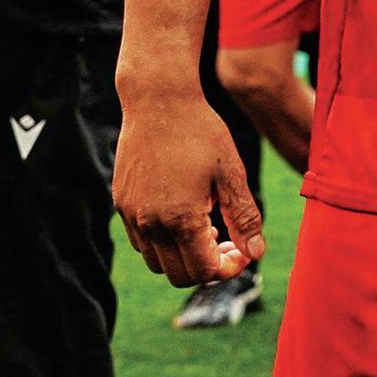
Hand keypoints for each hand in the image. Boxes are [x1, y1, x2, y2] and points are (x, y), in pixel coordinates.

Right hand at [113, 91, 263, 286]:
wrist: (159, 101)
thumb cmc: (201, 133)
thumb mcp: (232, 174)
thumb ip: (244, 217)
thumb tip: (255, 253)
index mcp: (180, 219)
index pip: (203, 272)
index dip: (228, 269)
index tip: (243, 250)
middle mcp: (149, 223)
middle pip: (178, 275)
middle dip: (207, 267)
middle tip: (229, 242)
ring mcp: (131, 215)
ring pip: (156, 261)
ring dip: (183, 255)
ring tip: (208, 226)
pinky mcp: (121, 203)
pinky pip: (141, 241)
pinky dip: (163, 241)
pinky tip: (185, 214)